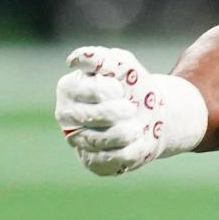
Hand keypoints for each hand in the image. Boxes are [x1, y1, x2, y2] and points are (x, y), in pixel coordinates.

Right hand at [55, 46, 206, 176]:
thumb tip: (73, 60)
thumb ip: (101, 58)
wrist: (151, 112)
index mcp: (69, 88)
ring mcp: (77, 140)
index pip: (93, 91)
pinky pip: (113, 160)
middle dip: (123, 111)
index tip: (120, 89)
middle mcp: (66, 116)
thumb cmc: (132, 85)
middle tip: (131, 109)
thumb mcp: (122, 63)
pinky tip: (135, 142)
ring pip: (103, 140)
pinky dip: (132, 149)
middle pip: (96, 117)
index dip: (113, 90)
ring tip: (137, 126)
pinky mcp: (92, 161)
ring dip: (129, 131)